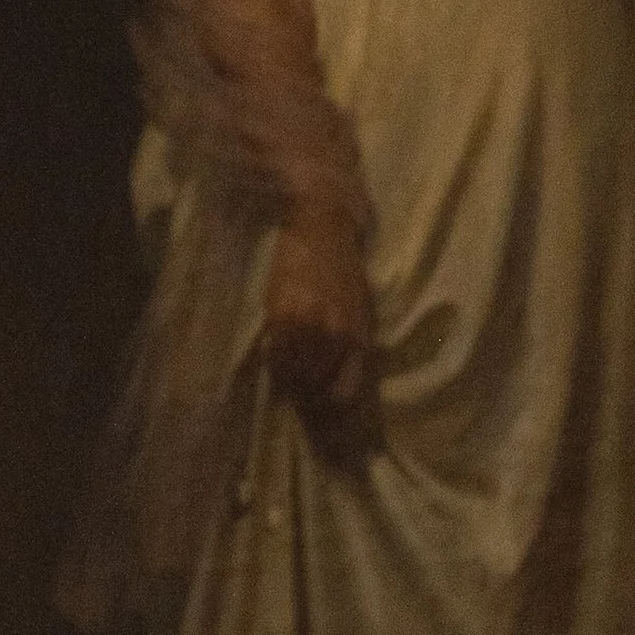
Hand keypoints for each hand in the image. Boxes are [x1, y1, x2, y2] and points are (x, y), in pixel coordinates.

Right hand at [263, 203, 375, 427]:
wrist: (324, 228)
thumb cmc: (344, 268)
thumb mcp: (360, 309)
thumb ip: (350, 342)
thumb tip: (338, 375)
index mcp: (359, 337)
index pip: (344, 392)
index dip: (328, 405)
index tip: (318, 404)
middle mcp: (337, 337)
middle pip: (315, 388)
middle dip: (304, 393)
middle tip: (295, 388)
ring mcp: (310, 326)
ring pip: (292, 374)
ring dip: (286, 377)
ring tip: (284, 368)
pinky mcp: (284, 313)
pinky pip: (276, 352)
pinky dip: (274, 357)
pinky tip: (274, 346)